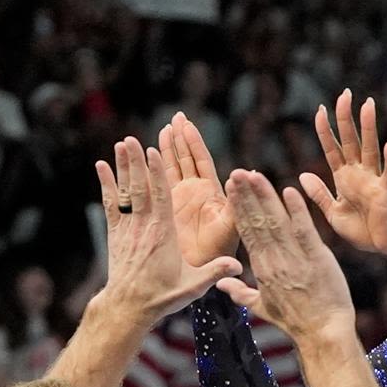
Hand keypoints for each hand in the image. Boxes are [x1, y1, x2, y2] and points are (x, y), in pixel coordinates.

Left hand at [93, 136, 241, 326]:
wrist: (129, 308)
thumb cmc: (163, 296)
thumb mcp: (193, 287)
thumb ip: (214, 272)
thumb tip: (239, 266)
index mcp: (163, 234)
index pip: (160, 197)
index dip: (157, 174)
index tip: (154, 152)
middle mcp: (143, 227)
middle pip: (140, 188)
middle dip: (136, 162)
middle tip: (132, 139)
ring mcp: (127, 229)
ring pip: (125, 192)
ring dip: (122, 166)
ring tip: (121, 143)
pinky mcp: (115, 234)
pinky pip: (111, 204)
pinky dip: (106, 184)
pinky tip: (101, 166)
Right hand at [159, 112, 238, 266]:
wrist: (199, 269)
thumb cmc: (219, 251)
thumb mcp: (232, 225)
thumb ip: (238, 202)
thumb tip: (248, 173)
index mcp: (210, 192)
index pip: (201, 160)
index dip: (193, 142)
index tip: (186, 124)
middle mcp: (195, 192)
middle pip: (186, 158)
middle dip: (180, 138)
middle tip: (176, 116)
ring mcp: (179, 199)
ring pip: (171, 168)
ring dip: (165, 149)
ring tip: (163, 128)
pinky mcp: (165, 208)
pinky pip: (155, 185)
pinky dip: (147, 170)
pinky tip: (138, 156)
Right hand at [216, 170, 354, 339]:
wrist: (321, 334)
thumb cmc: (295, 321)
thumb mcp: (262, 308)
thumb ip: (240, 292)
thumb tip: (221, 283)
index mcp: (261, 268)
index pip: (247, 231)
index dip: (239, 208)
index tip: (231, 188)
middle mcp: (274, 260)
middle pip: (257, 221)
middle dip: (246, 195)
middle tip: (237, 172)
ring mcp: (294, 258)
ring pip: (276, 221)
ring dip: (265, 196)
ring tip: (254, 175)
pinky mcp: (316, 258)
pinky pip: (304, 230)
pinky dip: (297, 210)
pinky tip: (289, 191)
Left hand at [300, 90, 386, 257]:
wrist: (382, 247)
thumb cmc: (361, 230)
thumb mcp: (333, 212)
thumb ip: (319, 194)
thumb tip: (303, 174)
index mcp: (344, 178)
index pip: (332, 149)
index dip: (325, 130)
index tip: (319, 109)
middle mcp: (359, 174)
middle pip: (351, 141)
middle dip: (346, 118)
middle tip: (345, 94)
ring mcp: (374, 181)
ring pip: (370, 149)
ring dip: (368, 127)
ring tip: (367, 105)